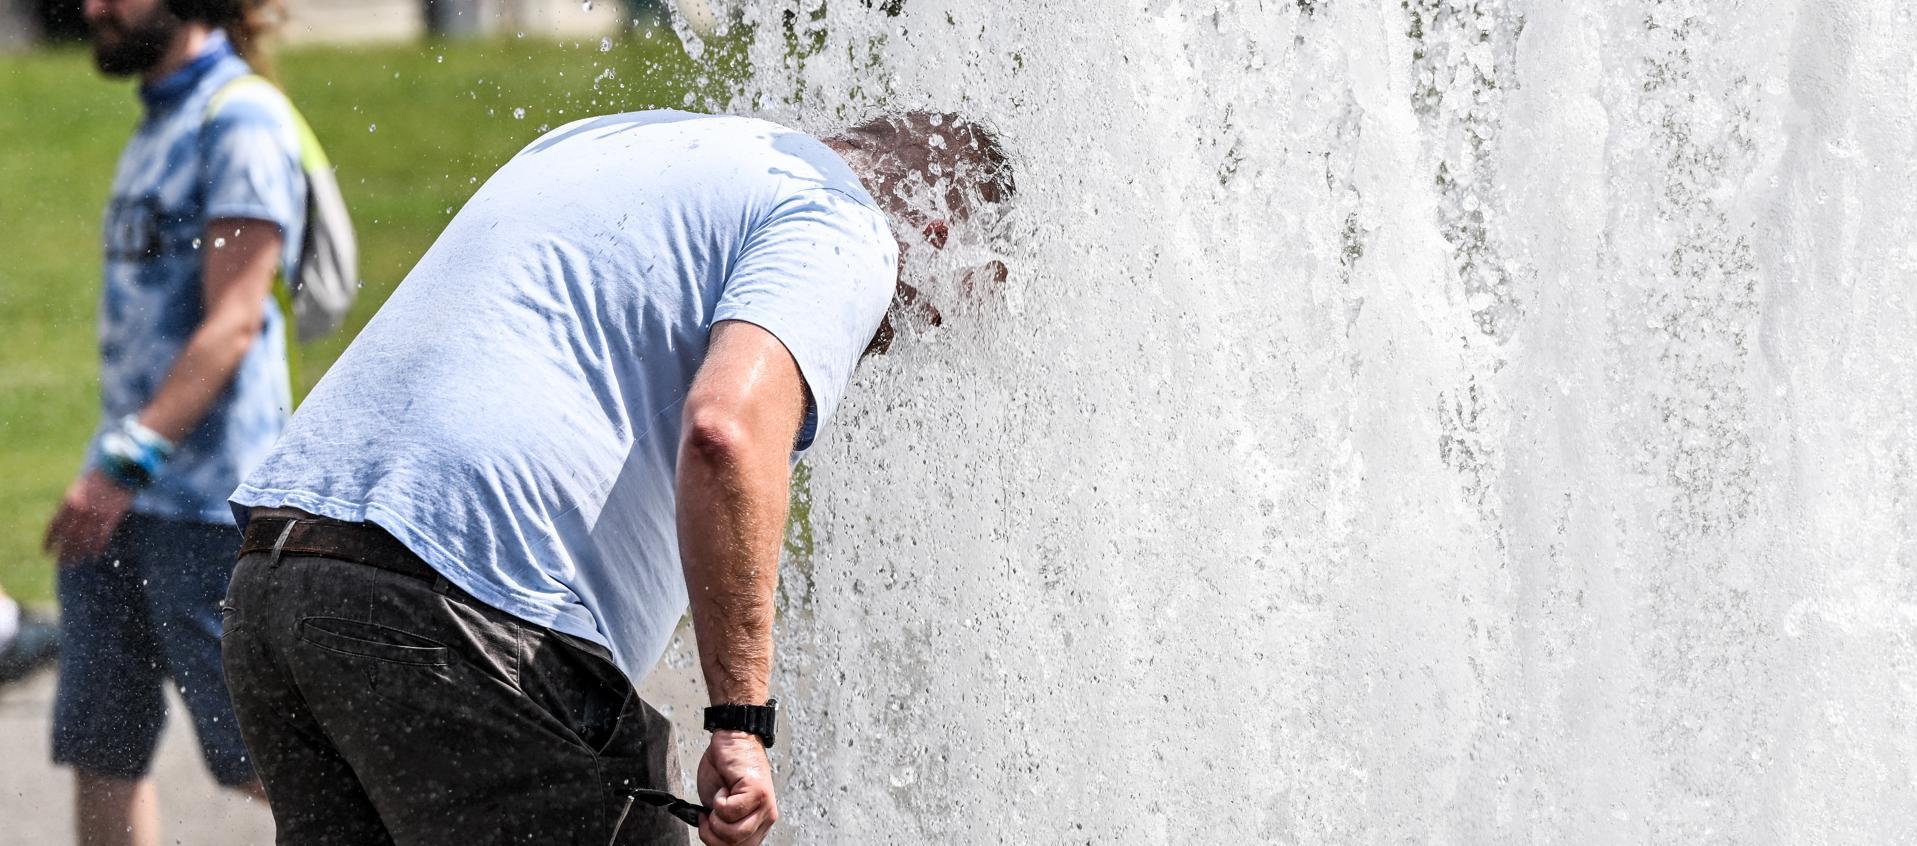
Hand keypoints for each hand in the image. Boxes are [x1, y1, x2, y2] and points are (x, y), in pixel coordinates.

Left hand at [43, 470, 134, 564]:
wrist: (120, 468)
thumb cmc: (99, 477)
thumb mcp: (79, 488)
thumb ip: (71, 505)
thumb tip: (64, 523)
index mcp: (69, 502)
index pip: (54, 527)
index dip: (49, 541)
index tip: (45, 552)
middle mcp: (80, 511)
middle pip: (68, 537)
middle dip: (63, 552)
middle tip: (60, 564)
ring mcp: (96, 514)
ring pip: (84, 540)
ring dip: (78, 554)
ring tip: (74, 563)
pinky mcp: (112, 516)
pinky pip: (102, 536)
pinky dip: (97, 548)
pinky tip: (93, 556)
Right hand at [695, 730, 777, 845]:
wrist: (731, 741)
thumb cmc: (724, 771)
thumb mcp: (718, 809)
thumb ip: (722, 827)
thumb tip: (714, 842)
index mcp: (758, 824)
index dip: (716, 842)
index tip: (707, 828)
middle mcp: (765, 817)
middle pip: (735, 845)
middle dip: (712, 832)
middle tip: (709, 814)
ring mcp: (764, 805)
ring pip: (734, 833)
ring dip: (716, 817)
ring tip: (719, 799)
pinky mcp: (758, 792)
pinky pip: (731, 812)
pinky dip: (719, 801)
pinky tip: (724, 788)